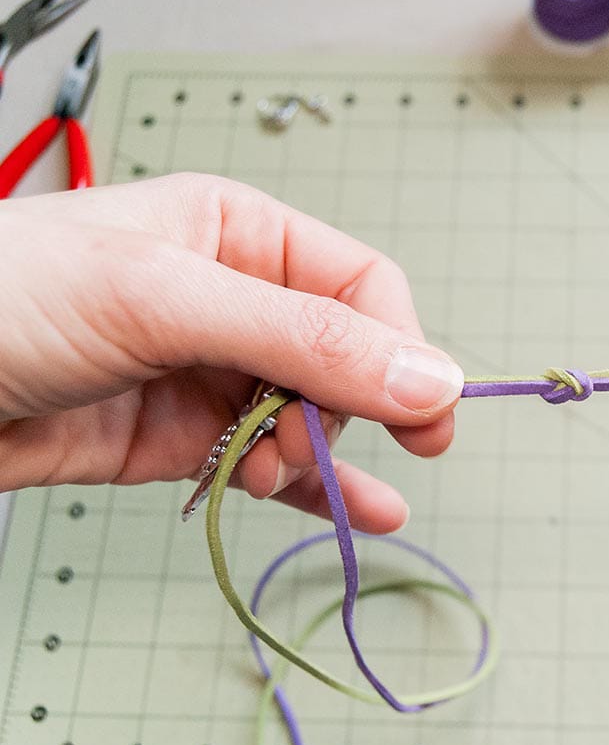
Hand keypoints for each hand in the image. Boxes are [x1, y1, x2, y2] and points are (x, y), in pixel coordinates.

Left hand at [0, 173, 462, 532]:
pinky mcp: (185, 438)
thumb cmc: (9, 298)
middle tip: (304, 444)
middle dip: (338, 410)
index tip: (423, 415)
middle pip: (343, 360)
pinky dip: (315, 490)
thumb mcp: (166, 299)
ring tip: (271, 474)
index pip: (361, 287)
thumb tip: (430, 379)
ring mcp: (213, 373)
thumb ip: (303, 340)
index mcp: (240, 234)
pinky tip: (365, 511)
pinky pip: (273, 465)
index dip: (400, 348)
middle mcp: (237, 301)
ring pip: (311, 419)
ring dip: (311, 457)